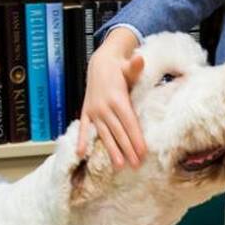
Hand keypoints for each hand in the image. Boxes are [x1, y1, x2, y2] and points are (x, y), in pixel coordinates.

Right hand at [77, 27, 146, 167]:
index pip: (129, 122)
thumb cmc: (119, 68)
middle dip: (127, 149)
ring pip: (104, 134)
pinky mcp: (86, 111)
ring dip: (111, 150)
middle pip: (118, 132)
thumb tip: (140, 59)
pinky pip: (84, 128)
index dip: (136, 138)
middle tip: (135, 165)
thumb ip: (134, 66)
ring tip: (118, 166)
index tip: (143, 152)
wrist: (99, 63)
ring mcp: (94, 110)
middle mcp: (104, 107)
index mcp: (117, 98)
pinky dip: (82, 140)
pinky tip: (81, 154)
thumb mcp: (128, 66)